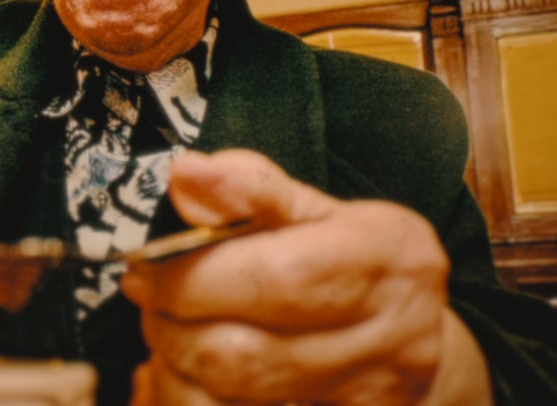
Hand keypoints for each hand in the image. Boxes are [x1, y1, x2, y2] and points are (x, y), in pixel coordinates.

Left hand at [121, 149, 490, 404]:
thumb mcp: (317, 209)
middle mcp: (393, 335)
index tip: (143, 269)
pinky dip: (198, 398)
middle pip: (247, 353)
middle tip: (150, 302)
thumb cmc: (354, 262)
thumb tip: (186, 173)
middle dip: (173, 327)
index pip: (276, 277)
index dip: (194, 278)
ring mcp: (373, 397)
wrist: (413, 337)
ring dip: (178, 367)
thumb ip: (250, 188)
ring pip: (236, 399)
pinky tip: (192, 374)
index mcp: (386, 257)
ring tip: (169, 334)